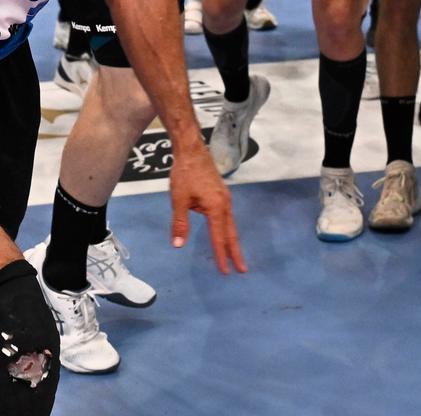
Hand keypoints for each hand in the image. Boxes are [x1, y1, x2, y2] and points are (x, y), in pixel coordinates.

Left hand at [166, 142, 245, 273]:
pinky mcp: (221, 194)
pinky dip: (228, 229)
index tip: (226, 271)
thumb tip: (179, 245)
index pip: (219, 237)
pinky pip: (227, 217)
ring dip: (232, 241)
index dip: (221, 255)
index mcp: (216, 207)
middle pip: (231, 233)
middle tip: (242, 270)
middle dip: (236, 252)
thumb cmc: (185, 174)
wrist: (192, 150)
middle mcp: (225, 204)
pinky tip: (224, 233)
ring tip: (235, 256)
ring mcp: (225, 198)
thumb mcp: (179, 200)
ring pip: (230, 225)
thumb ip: (180, 223)